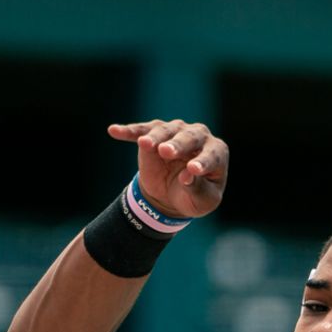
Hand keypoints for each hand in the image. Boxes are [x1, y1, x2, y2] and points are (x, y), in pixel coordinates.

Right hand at [107, 118, 228, 220]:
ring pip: (165, 131)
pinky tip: (114, 131)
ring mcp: (176, 131)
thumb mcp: (201, 201)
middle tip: (166, 152)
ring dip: (154, 137)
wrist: (172, 196)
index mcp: (216, 152)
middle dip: (178, 145)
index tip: (194, 170)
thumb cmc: (194, 197)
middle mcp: (198, 137)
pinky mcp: (154, 134)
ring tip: (145, 144)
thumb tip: (187, 177)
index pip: (211, 156)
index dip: (203, 163)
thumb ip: (197, 190)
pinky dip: (128, 131)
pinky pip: (140, 131)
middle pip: (189, 137)